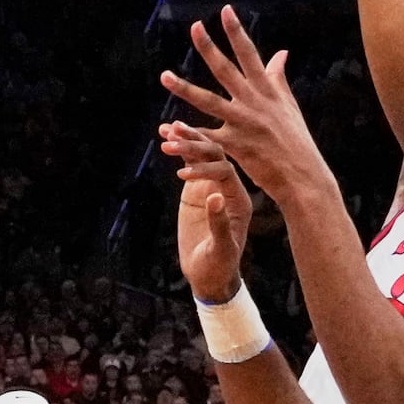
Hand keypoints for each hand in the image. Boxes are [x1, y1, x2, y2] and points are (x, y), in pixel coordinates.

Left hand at [160, 6, 333, 208]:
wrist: (302, 176)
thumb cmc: (296, 141)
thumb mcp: (289, 106)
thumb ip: (278, 78)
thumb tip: (281, 52)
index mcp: (267, 91)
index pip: (250, 54)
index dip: (236, 31)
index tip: (225, 10)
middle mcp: (254, 103)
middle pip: (226, 70)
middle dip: (209, 48)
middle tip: (194, 27)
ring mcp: (243, 124)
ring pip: (208, 101)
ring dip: (184, 88)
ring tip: (165, 76)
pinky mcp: (235, 146)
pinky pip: (206, 138)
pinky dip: (189, 136)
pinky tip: (170, 132)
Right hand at [168, 128, 252, 303]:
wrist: (210, 275)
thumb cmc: (219, 266)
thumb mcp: (221, 249)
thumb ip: (219, 223)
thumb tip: (214, 198)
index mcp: (238, 200)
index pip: (224, 171)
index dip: (204, 168)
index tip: (182, 174)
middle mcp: (228, 187)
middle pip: (214, 156)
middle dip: (194, 145)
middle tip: (173, 135)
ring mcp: (211, 185)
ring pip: (201, 155)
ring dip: (186, 141)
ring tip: (166, 128)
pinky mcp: (196, 188)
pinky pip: (189, 163)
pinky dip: (178, 150)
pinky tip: (165, 136)